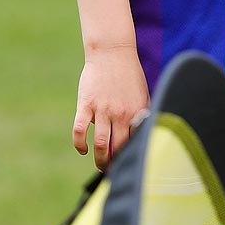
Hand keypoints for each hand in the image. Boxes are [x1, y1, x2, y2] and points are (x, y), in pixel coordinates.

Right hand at [73, 45, 148, 169]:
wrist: (112, 53)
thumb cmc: (129, 74)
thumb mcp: (143, 94)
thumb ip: (143, 114)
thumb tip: (145, 133)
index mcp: (137, 112)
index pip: (136, 141)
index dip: (134, 155)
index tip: (131, 163)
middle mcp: (121, 114)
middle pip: (118, 147)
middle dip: (116, 163)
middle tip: (114, 171)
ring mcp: (102, 110)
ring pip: (100, 143)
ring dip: (100, 159)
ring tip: (100, 166)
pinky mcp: (86, 105)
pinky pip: (80, 130)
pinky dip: (79, 143)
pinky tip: (82, 149)